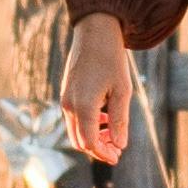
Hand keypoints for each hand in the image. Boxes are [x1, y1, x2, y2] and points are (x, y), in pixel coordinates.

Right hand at [65, 29, 134, 159]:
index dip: (103, 153)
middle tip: (116, 149)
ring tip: (112, 132)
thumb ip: (119, 120)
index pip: (89, 144)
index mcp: (83, 106)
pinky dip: (87, 124)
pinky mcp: (66, 92)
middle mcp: (69, 105)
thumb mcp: (122, 91)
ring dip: (92, 136)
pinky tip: (104, 116)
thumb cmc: (112, 59)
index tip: (118, 156)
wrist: (94, 31)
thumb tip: (120, 145)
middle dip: (97, 148)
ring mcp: (65, 98)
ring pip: (75, 130)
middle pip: (79, 141)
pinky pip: (73, 117)